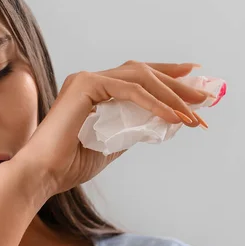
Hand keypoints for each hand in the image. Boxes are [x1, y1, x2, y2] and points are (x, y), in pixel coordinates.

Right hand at [3, 60, 210, 201]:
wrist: (42, 174)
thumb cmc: (67, 164)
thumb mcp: (110, 145)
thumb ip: (130, 130)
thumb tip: (160, 124)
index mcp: (91, 92)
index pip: (135, 77)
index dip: (166, 77)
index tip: (193, 79)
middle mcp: (88, 80)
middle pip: (141, 71)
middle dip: (175, 83)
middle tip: (202, 98)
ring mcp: (85, 80)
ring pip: (138, 77)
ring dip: (170, 94)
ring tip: (193, 112)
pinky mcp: (85, 86)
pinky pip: (128, 90)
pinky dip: (153, 102)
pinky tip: (172, 116)